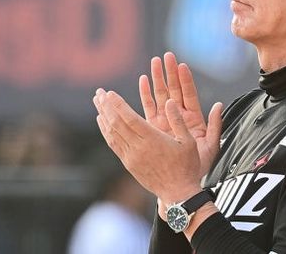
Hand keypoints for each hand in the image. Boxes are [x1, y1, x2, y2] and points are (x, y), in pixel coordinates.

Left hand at [94, 89, 203, 204]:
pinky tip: (102, 121)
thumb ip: (178, 120)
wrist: (178, 194)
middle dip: (106, 106)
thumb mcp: (188, 142)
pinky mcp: (129, 164)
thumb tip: (170, 101)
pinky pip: (113, 144)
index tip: (109, 93)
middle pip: (116, 123)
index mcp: (152, 140)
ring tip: (97, 102)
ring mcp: (131, 157)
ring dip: (103, 116)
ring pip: (112, 133)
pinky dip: (105, 131)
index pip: (129, 118)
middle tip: (98, 92)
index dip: (117, 104)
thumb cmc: (186, 167)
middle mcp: (138, 148)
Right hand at [139, 52, 222, 175]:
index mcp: (193, 120)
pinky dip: (146, 94)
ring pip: (161, 96)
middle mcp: (179, 117)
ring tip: (153, 62)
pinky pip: (149, 108)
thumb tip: (218, 105)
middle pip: (174, 90)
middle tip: (165, 56)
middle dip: (169, 73)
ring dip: (157, 79)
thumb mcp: (211, 146)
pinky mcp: (154, 127)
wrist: (182, 183)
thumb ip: (215, 125)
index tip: (181, 65)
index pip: (189, 95)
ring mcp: (166, 121)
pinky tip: (143, 81)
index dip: (186, 80)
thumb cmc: (198, 167)